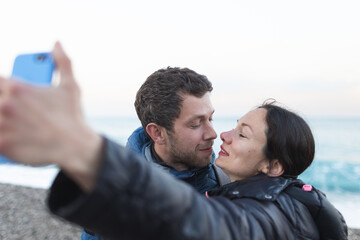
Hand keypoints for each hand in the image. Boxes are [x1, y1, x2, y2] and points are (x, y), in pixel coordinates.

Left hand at [0, 42, 101, 190]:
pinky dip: (2, 135)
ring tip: (15, 122)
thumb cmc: (73, 115)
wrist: (75, 146)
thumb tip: (57, 43)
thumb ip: (62, 62)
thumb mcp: (70, 86)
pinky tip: (12, 136)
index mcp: (17, 87)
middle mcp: (6, 105)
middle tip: (17, 111)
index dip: (2, 87)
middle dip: (4, 104)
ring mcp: (2, 126)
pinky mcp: (2, 145)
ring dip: (2, 119)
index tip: (7, 93)